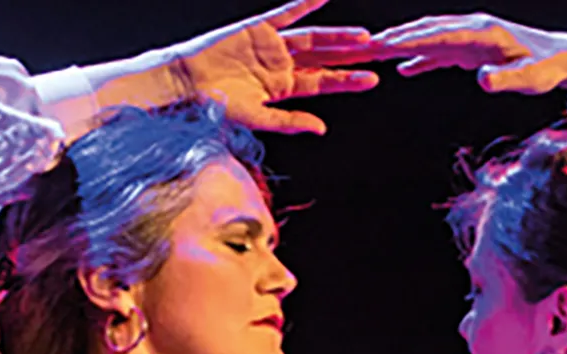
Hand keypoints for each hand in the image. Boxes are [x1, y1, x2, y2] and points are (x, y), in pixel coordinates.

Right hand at [153, 0, 379, 132]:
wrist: (187, 82)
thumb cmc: (216, 104)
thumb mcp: (257, 118)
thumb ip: (289, 121)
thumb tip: (321, 128)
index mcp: (283, 87)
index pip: (323, 83)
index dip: (347, 80)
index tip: (373, 79)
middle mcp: (282, 65)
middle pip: (324, 59)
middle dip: (350, 57)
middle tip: (380, 52)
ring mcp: (272, 45)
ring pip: (312, 38)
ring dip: (336, 37)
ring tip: (363, 36)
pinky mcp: (259, 27)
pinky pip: (286, 14)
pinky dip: (304, 4)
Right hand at [361, 13, 566, 94]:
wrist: (561, 57)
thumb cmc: (546, 69)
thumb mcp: (529, 79)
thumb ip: (505, 79)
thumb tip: (482, 79)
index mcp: (482, 32)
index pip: (437, 36)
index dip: (408, 41)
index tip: (381, 45)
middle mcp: (473, 27)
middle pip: (427, 31)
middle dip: (395, 37)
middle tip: (364, 46)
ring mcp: (471, 34)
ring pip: (430, 37)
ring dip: (403, 43)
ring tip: (374, 52)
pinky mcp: (472, 46)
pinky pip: (440, 49)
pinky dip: (420, 57)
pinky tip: (403, 68)